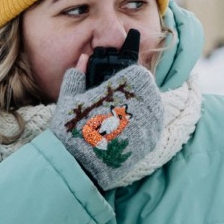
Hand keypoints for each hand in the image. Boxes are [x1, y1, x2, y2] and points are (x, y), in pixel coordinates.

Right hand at [49, 63, 162, 190]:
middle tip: (115, 105)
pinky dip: (143, 127)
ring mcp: (152, 122)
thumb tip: (83, 58)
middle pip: (147, 90)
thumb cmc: (73, 129)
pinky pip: (153, 127)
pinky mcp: (152, 141)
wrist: (81, 166)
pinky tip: (126, 132)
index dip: (127, 78)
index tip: (117, 86)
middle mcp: (146, 100)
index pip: (138, 72)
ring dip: (141, 110)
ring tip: (120, 120)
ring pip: (153, 108)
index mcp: (128, 84)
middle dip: (134, 95)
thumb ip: (78, 75)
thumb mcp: (70, 98)